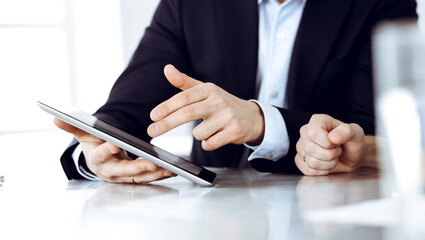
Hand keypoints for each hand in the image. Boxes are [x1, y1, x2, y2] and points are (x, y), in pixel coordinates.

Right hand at [54, 118, 174, 182]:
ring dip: (153, 174)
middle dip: (137, 167)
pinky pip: (147, 178)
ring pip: (139, 177)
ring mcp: (123, 177)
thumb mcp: (83, 134)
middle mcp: (110, 171)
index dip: (107, 151)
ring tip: (166, 167)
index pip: (101, 156)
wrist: (99, 158)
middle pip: (124, 171)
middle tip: (151, 162)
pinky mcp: (134, 178)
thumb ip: (72, 126)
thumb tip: (56, 117)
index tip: (115, 145)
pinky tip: (170, 170)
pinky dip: (159, 175)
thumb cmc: (93, 144)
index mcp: (97, 159)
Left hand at [147, 64, 264, 149]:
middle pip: (188, 113)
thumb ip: (184, 82)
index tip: (153, 116)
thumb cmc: (222, 104)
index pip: (184, 98)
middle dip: (167, 123)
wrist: (251, 117)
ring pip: (198, 133)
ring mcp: (228, 116)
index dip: (166, 107)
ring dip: (198, 135)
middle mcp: (219, 100)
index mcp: (209, 89)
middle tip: (152, 131)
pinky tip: (215, 137)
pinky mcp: (234, 131)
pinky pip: (210, 144)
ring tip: (209, 129)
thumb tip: (167, 69)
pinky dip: (207, 144)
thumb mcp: (204, 90)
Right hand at [295, 114, 374, 175]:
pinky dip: (322, 172)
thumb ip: (347, 131)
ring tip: (333, 158)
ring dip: (327, 164)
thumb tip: (333, 137)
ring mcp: (301, 146)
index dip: (328, 143)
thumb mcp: (356, 133)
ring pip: (310, 161)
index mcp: (317, 121)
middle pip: (310, 148)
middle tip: (337, 151)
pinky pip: (308, 171)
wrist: (352, 157)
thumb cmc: (353, 142)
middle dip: (330, 155)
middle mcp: (306, 131)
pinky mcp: (300, 160)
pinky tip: (327, 165)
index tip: (338, 143)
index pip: (314, 133)